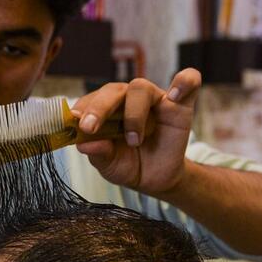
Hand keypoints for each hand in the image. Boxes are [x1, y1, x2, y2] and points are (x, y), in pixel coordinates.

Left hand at [70, 69, 201, 195]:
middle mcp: (127, 100)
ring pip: (140, 87)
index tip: (73, 123)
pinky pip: (187, 82)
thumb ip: (99, 154)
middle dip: (99, 108)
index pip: (90, 100)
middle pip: (113, 90)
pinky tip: (174, 96)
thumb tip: (84, 145)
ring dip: (133, 114)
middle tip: (89, 128)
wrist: (158, 179)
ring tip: (134, 140)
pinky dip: (183, 82)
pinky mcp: (180, 104)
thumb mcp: (110, 166)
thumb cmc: (130, 165)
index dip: (82, 109)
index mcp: (105, 111)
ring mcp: (154, 100)